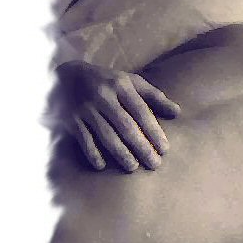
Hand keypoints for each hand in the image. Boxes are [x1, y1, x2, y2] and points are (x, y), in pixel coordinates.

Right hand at [57, 60, 180, 171]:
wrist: (65, 75)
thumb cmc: (107, 82)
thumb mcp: (130, 81)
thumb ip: (154, 96)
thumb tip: (177, 112)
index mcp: (121, 85)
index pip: (141, 112)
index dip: (154, 131)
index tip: (165, 149)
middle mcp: (103, 96)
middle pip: (125, 126)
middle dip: (141, 147)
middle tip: (154, 164)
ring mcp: (86, 108)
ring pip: (106, 134)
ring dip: (120, 153)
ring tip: (133, 167)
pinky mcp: (71, 118)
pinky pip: (83, 138)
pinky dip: (92, 152)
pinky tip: (101, 166)